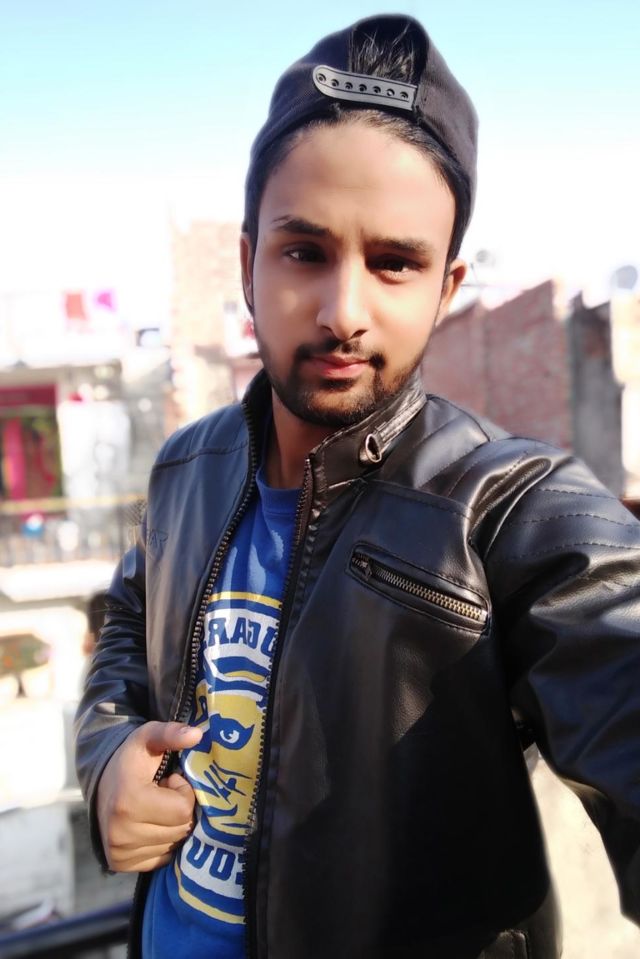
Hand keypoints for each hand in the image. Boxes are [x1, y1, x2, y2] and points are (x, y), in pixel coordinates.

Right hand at [96, 721, 202, 871]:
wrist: (103, 784)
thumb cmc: (132, 760)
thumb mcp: (148, 737)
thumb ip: (171, 733)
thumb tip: (197, 735)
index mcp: (128, 802)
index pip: (182, 809)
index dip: (182, 792)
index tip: (169, 781)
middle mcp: (120, 834)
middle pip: (181, 829)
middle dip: (179, 809)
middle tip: (163, 795)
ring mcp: (120, 853)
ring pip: (174, 844)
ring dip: (173, 825)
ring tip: (156, 808)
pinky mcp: (122, 865)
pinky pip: (163, 857)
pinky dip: (164, 841)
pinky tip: (151, 824)